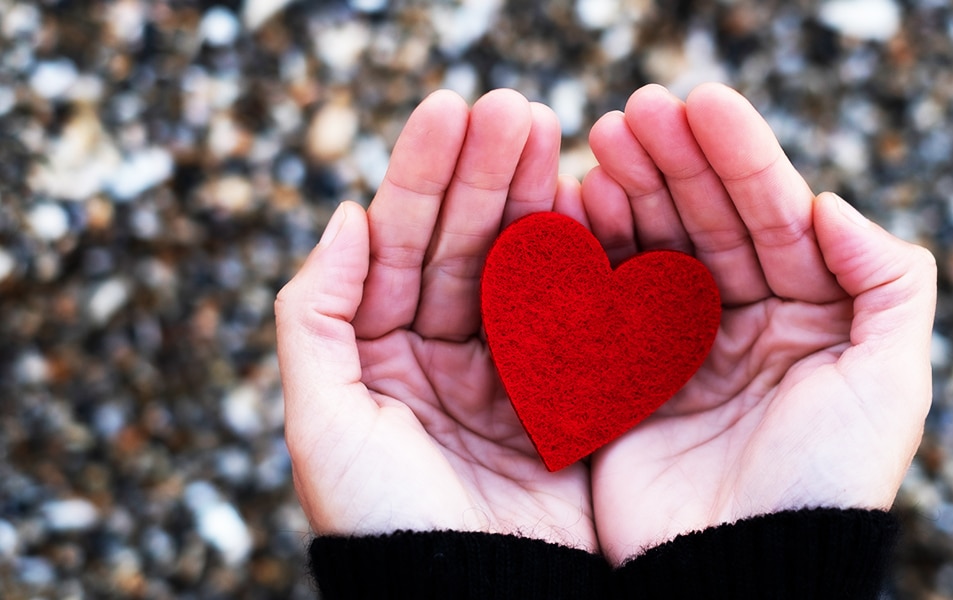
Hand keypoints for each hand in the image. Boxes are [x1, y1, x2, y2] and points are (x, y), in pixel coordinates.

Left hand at [275, 90, 597, 550]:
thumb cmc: (384, 524)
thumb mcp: (321, 421)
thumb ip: (315, 315)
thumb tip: (344, 214)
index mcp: (380, 353)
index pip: (401, 244)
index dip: (425, 177)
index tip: (455, 111)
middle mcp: (443, 355)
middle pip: (465, 245)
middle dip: (488, 174)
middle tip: (520, 108)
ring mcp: (510, 372)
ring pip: (523, 269)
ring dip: (537, 201)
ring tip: (558, 138)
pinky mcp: (569, 399)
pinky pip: (577, 317)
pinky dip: (586, 264)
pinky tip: (595, 211)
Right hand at [581, 84, 935, 563]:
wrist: (747, 577)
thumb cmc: (827, 485)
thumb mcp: (893, 384)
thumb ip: (890, 282)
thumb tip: (832, 201)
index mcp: (811, 313)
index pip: (775, 215)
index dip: (741, 157)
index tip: (702, 103)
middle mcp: (746, 320)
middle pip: (709, 221)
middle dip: (675, 161)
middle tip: (633, 112)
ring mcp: (681, 347)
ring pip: (654, 249)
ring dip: (629, 193)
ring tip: (600, 146)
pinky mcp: (625, 378)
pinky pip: (606, 300)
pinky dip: (591, 254)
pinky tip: (574, 208)